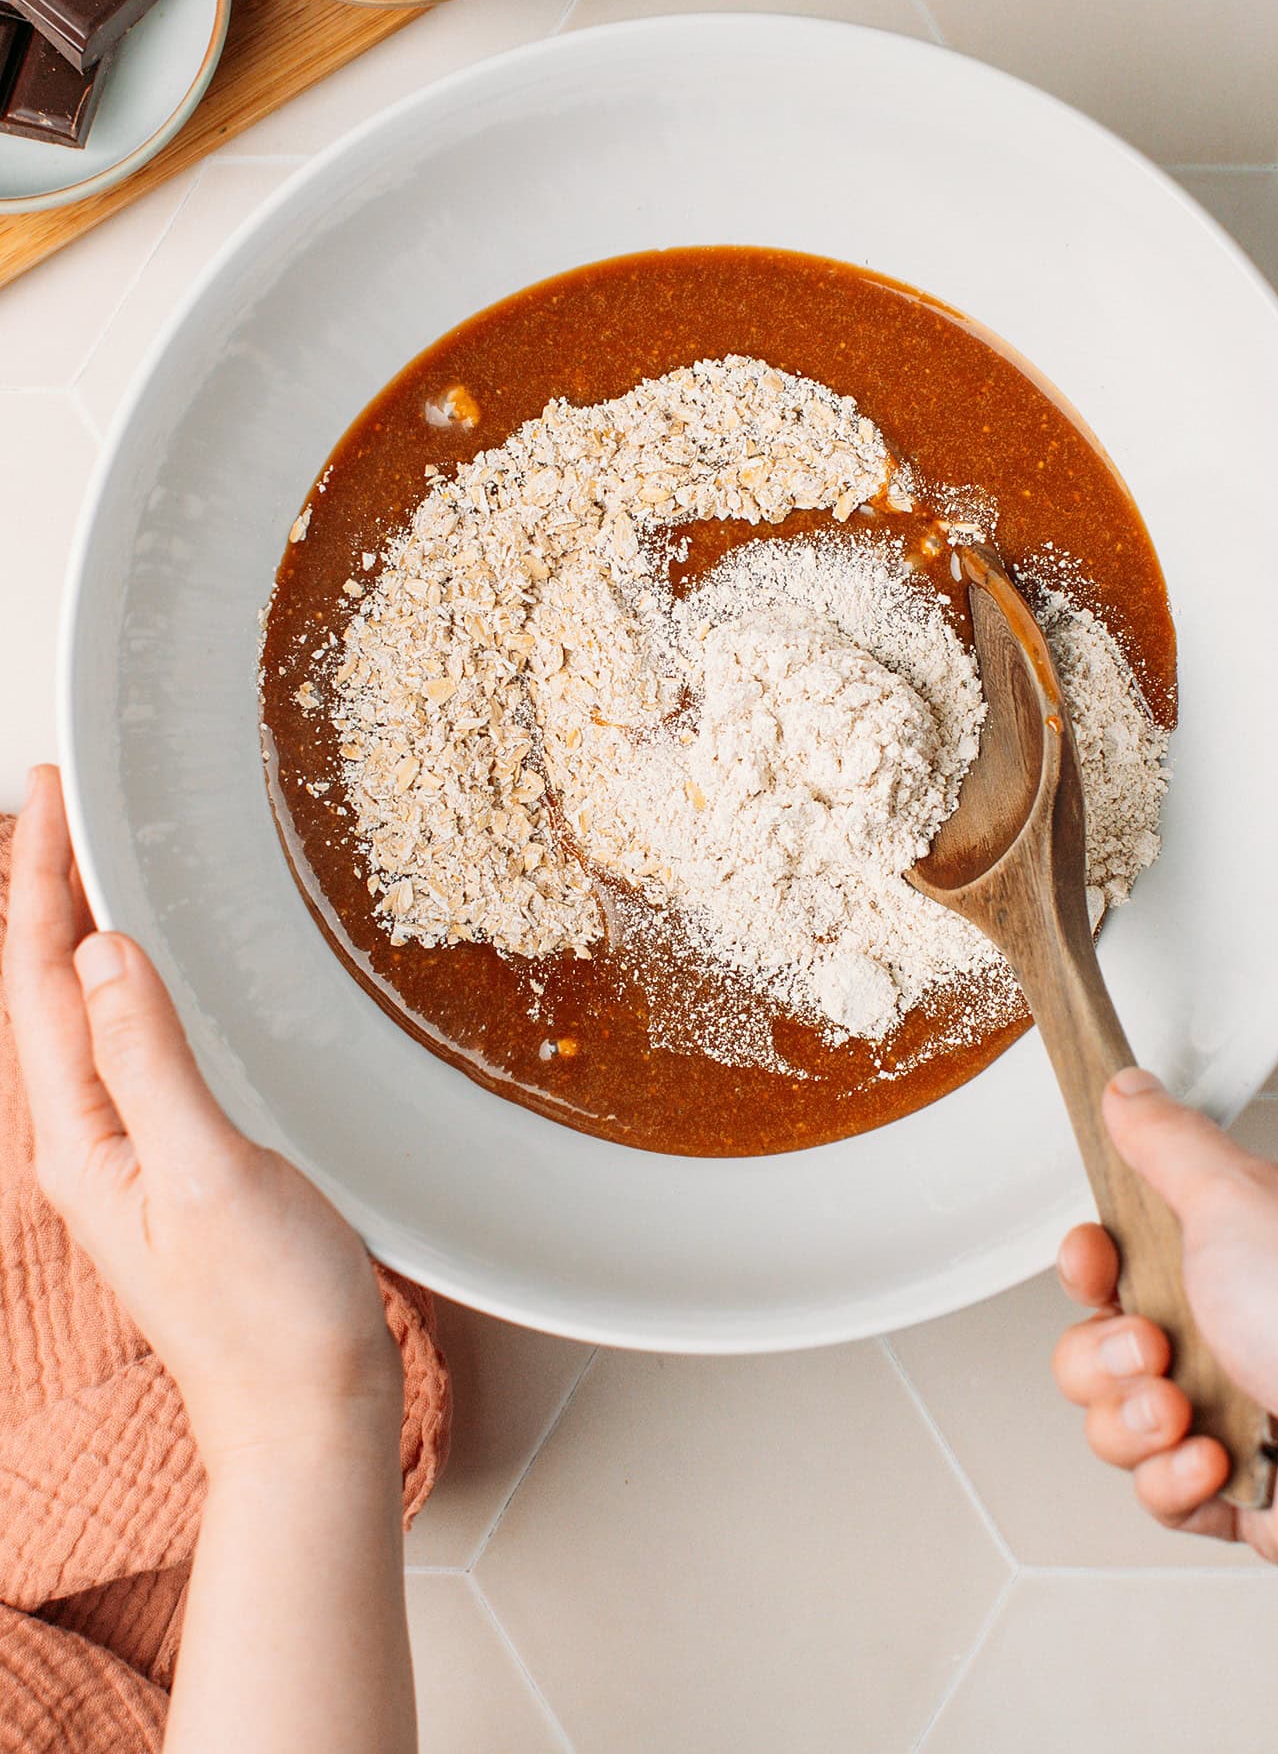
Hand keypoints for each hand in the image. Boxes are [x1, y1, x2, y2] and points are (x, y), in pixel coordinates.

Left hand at [3, 766, 399, 1476]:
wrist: (310, 1412)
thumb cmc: (267, 1314)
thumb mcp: (208, 1177)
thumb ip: (152, 1062)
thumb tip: (103, 952)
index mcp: (82, 1142)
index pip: (39, 985)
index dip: (37, 883)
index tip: (45, 795)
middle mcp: (92, 1142)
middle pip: (46, 991)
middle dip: (45, 888)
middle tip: (57, 797)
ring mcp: (133, 1153)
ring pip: (86, 1013)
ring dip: (80, 928)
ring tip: (86, 855)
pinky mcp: (179, 1161)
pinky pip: (134, 1044)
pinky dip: (133, 982)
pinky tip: (152, 970)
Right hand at [1052, 1068, 1277, 1694]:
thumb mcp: (1240, 1197)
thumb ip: (1169, 1141)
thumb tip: (1130, 1091)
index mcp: (1250, 1247)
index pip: (1129, 1247)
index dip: (1093, 1260)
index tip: (1097, 1261)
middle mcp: (1247, 1324)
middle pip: (1107, 1334)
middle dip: (1110, 1350)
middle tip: (1156, 1343)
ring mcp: (1244, 1409)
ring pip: (1120, 1415)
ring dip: (1138, 1416)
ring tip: (1189, 1408)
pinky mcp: (1242, 1487)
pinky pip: (1158, 1487)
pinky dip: (1177, 1478)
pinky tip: (1214, 1459)